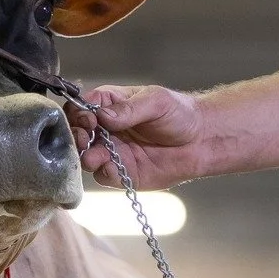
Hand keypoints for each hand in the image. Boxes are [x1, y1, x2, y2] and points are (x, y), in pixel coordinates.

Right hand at [69, 83, 206, 189]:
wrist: (201, 142)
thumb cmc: (180, 115)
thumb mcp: (156, 102)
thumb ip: (129, 109)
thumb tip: (103, 116)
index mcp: (110, 105)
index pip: (82, 107)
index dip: (79, 114)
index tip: (89, 120)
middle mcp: (106, 129)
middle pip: (78, 133)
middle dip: (77, 137)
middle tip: (85, 139)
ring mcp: (112, 152)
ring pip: (86, 156)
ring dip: (86, 157)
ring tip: (95, 156)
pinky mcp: (121, 173)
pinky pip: (103, 176)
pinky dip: (103, 172)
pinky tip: (111, 167)